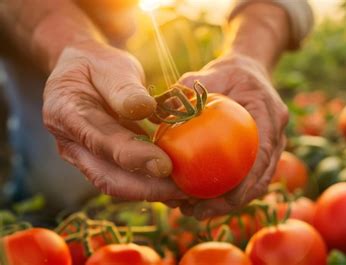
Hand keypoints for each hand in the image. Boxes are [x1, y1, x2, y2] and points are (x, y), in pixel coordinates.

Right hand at [43, 41, 186, 202]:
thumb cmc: (98, 65)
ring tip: (186, 192)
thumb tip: (144, 109)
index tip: (166, 165)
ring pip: (117, 184)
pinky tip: (177, 186)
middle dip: (147, 189)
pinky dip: (150, 185)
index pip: (102, 142)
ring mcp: (84, 157)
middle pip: (107, 177)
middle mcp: (70, 143)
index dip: (134, 156)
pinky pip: (125, 180)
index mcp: (66, 113)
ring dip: (152, 192)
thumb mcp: (110, 66)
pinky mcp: (101, 163)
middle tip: (184, 190)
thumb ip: (124, 88)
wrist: (81, 71)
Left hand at [177, 53, 288, 218]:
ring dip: (229, 203)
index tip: (226, 199)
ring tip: (195, 213)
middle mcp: (276, 134)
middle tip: (199, 213)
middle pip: (261, 177)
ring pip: (255, 183)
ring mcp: (272, 146)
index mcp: (270, 113)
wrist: (249, 72)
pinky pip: (248, 178)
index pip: (263, 153)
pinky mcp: (261, 154)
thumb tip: (156, 111)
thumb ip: (186, 91)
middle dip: (233, 202)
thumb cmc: (228, 73)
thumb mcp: (209, 75)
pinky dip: (227, 192)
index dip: (248, 180)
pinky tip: (200, 200)